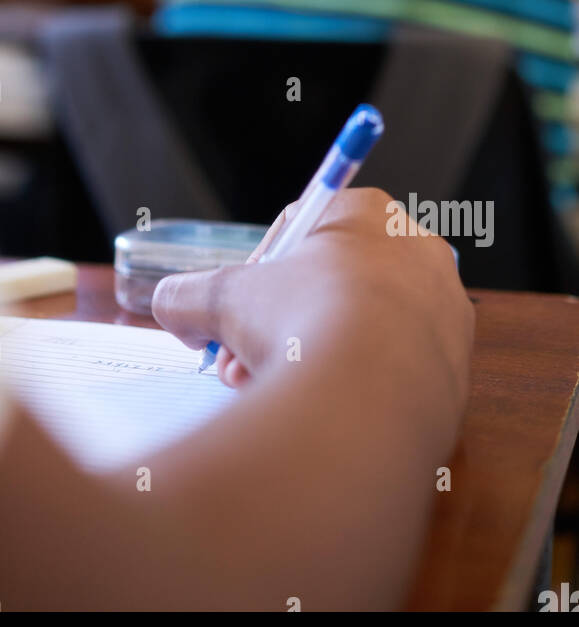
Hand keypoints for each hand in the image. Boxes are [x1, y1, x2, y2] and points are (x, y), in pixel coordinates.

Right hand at [153, 188, 473, 401]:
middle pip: (332, 285)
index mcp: (373, 214)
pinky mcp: (456, 374)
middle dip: (276, 324)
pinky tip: (314, 411)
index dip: (259, 271)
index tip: (234, 307)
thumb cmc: (302, 323)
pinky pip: (389, 374)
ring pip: (359, 332)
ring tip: (269, 389)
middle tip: (240, 358)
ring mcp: (446, 317)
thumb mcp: (225, 298)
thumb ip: (190, 294)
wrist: (370, 403)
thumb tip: (170, 306)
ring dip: (306, 358)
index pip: (305, 227)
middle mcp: (421, 255)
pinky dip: (349, 389)